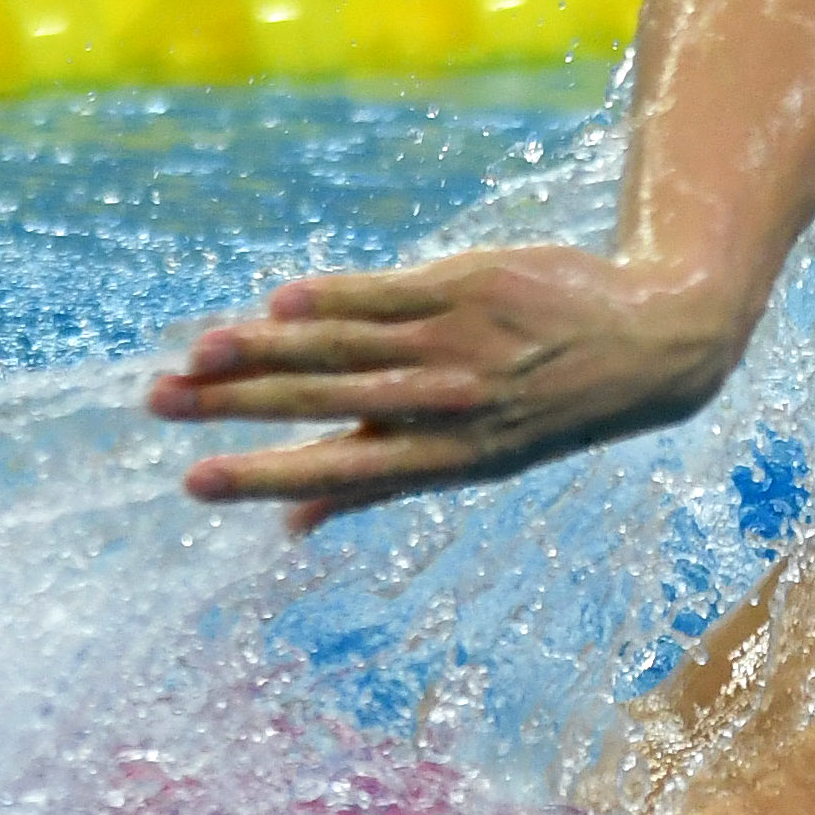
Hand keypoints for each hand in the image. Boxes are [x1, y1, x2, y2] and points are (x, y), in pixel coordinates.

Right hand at [146, 247, 747, 531]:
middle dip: (236, 406)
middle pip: (325, 403)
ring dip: (266, 348)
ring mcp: (460, 342)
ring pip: (346, 346)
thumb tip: (289, 529)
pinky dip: (333, 296)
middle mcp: (449, 404)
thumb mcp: (476, 460)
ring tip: (196, 353)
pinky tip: (278, 300)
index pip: (338, 472)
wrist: (654, 341)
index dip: (265, 477)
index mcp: (447, 459)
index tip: (194, 483)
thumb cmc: (547, 406)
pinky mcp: (471, 286)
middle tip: (160, 404)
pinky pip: (389, 293)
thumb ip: (377, 483)